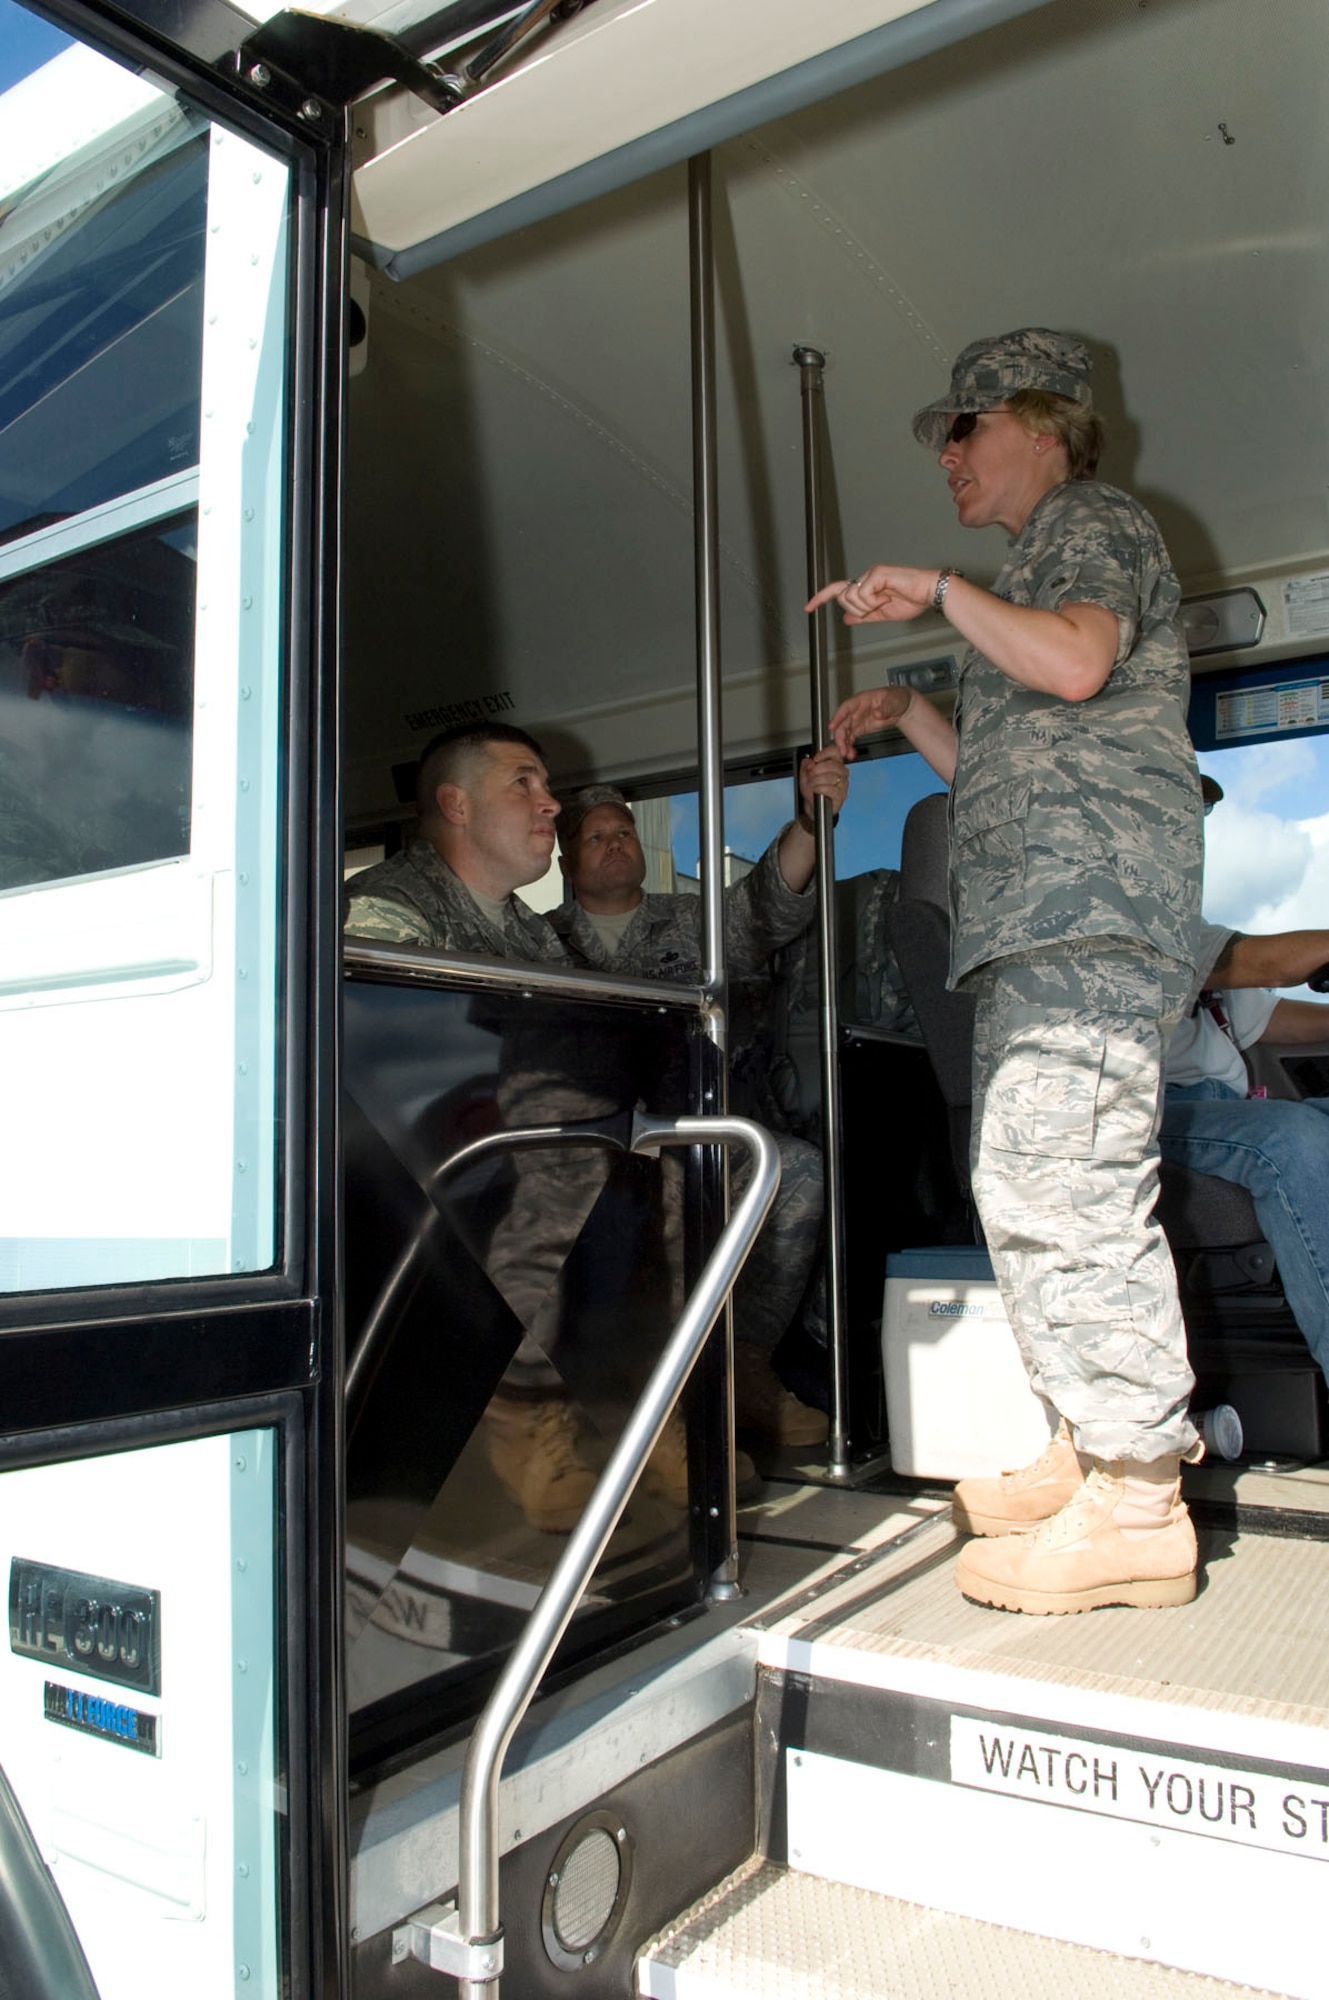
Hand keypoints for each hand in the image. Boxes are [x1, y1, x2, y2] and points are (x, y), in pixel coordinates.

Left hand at [798, 746, 849, 814]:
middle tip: (810, 776)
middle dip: (817, 770)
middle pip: (833, 765)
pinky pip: (832, 789)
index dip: (824, 753)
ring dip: (817, 781)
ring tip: (812, 785)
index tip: (815, 759)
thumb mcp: (805, 774)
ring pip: (831, 777)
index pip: (835, 752)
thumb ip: (806, 764)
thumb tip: (810, 761)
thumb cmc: (812, 789)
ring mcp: (843, 784)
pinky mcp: (842, 795)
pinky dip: (820, 789)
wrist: (813, 805)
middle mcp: (842, 772)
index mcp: (835, 763)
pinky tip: (816, 790)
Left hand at [807, 565, 935, 624]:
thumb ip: (864, 615)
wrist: (928, 594)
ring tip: (885, 601)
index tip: (808, 608)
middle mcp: (866, 577)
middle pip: (843, 598)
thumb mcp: (882, 614)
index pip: (838, 591)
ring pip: (850, 597)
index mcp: (866, 586)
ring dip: (867, 606)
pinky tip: (888, 597)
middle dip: (858, 610)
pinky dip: (874, 601)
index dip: (821, 598)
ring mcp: (871, 574)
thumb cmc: (912, 600)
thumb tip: (846, 618)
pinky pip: (863, 593)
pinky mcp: (877, 573)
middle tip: (877, 608)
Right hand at [827, 685, 912, 758]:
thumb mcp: (893, 700)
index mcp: (862, 700)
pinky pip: (852, 738)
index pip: (846, 708)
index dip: (838, 717)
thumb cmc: (897, 698)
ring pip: (846, 732)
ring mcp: (858, 720)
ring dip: (844, 744)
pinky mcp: (862, 728)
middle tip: (842, 749)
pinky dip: (850, 746)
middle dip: (840, 737)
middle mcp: (857, 710)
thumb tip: (876, 713)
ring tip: (847, 754)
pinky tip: (851, 753)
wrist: (903, 707)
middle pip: (843, 723)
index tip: (832, 726)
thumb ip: (885, 708)